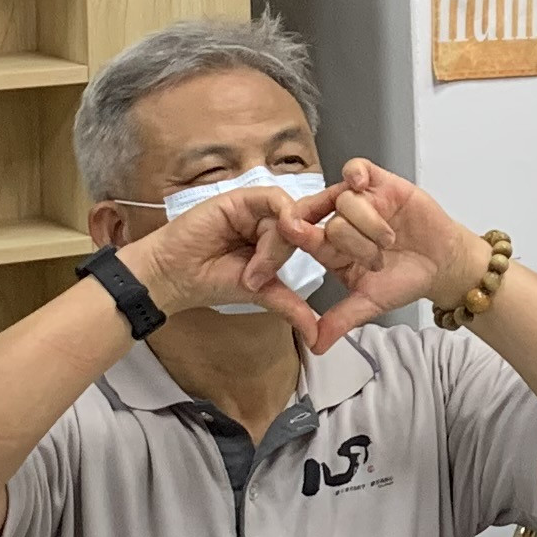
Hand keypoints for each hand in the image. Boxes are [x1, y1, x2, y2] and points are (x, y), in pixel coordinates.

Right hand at [116, 173, 315, 326]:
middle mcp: (271, 221)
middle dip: (314, 237)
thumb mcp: (261, 293)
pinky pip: (273, 200)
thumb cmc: (211, 282)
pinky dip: (278, 220)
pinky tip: (265, 242)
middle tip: (329, 248)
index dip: (334, 233)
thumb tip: (317, 337)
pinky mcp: (241, 198)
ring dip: (277, 247)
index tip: (361, 240)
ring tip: (253, 273)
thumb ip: (290, 306)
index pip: (314, 231)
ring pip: (290, 217)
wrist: (175, 276)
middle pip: (306, 223)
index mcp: (279, 240)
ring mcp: (257, 208)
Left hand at [276, 157, 492, 352]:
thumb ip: (341, 320)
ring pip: (345, 199)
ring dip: (371, 223)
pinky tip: (363, 185)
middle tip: (379, 259)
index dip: (296, 233)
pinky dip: (356, 174)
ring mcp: (360, 201)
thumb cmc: (405, 281)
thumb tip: (316, 346)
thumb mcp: (371, 302)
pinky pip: (357, 168)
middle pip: (330, 219)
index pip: (303, 236)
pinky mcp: (381, 183)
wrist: (443, 264)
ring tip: (391, 241)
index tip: (291, 232)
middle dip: (356, 243)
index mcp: (329, 248)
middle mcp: (340, 221)